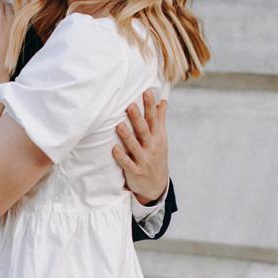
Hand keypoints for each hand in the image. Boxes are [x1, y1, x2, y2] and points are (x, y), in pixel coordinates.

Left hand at [112, 90, 168, 204]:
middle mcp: (151, 147)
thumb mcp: (161, 138)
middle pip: (144, 131)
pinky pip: (127, 164)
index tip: (147, 92)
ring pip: (134, 146)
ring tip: (119, 125)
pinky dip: (121, 157)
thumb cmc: (156, 155)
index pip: (154, 119)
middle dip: (138, 118)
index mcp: (157, 137)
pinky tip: (114, 149)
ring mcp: (143, 160)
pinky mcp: (135, 171)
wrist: (157, 185)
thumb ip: (160, 119)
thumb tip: (163, 101)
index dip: (150, 106)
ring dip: (127, 136)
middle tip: (130, 105)